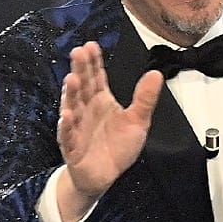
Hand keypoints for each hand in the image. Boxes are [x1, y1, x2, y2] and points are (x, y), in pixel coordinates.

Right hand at [56, 41, 162, 221]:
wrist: (105, 176)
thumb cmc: (117, 147)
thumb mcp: (138, 121)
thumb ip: (144, 98)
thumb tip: (155, 74)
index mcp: (101, 101)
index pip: (96, 77)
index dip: (94, 62)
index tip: (91, 45)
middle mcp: (86, 110)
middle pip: (83, 87)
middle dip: (80, 70)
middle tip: (79, 52)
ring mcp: (77, 127)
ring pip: (72, 107)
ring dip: (71, 94)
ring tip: (72, 79)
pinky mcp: (72, 146)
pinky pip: (68, 135)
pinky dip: (67, 126)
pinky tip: (67, 115)